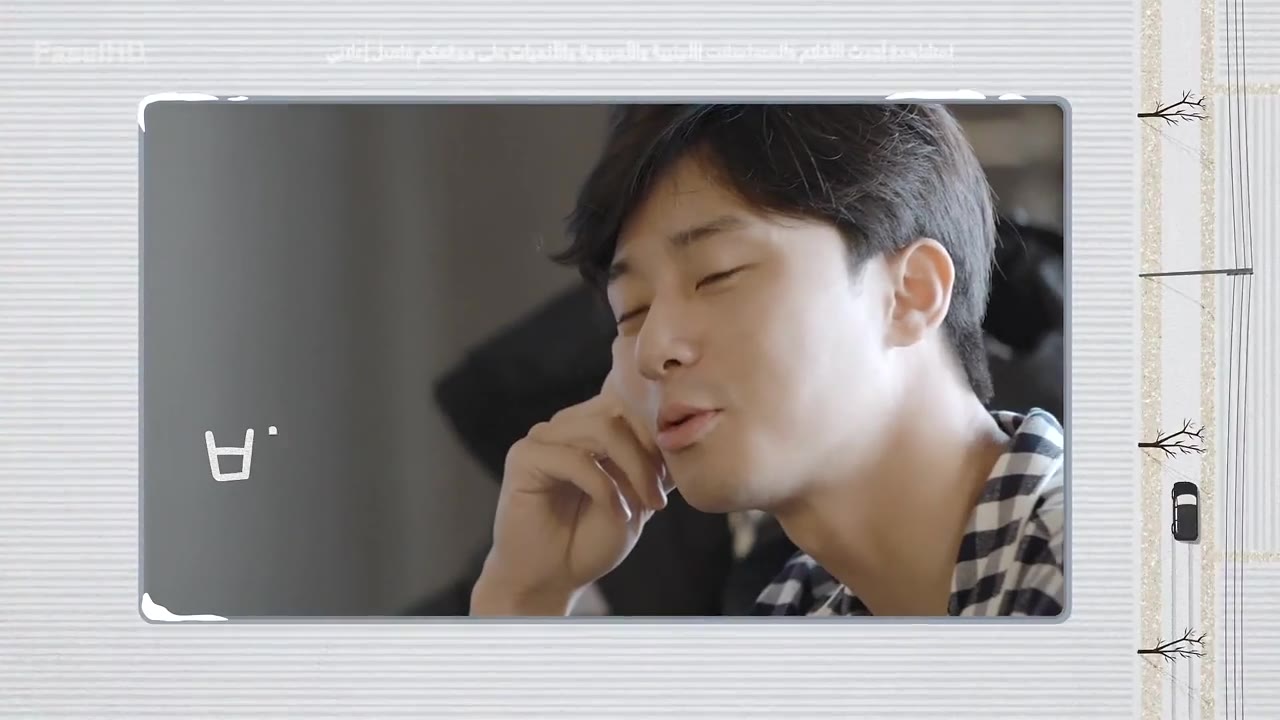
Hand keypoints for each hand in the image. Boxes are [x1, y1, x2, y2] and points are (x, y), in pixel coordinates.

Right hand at [471, 368, 670, 614]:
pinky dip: (606, 488)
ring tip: (648, 504)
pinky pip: (577, 460)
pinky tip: (619, 514)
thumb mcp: (636, 497)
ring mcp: (542, 438)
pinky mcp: (524, 458)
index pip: (630, 407)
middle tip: (660, 497)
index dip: (658, 439)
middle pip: (619, 412)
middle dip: (649, 453)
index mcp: (588, 428)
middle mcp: (564, 426)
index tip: (674, 480)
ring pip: (602, 429)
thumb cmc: (589, 540)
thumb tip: (683, 433)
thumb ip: (653, 464)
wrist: (549, 579)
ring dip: (635, 468)